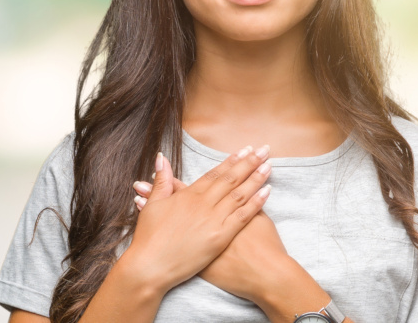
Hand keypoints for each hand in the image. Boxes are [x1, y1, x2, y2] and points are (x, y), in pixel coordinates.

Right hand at [124, 146, 271, 292]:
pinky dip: (256, 203)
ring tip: (269, 164)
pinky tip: (267, 191)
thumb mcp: (152, 206)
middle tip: (264, 150)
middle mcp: (203, 204)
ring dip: (256, 178)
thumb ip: (162, 182)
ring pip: (240, 194)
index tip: (245, 150)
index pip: (215, 174)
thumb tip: (162, 158)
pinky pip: (242, 216)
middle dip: (249, 162)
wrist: (150, 267)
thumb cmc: (148, 240)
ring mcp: (213, 220)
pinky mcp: (220, 238)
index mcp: (188, 195)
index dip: (231, 161)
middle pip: (231, 179)